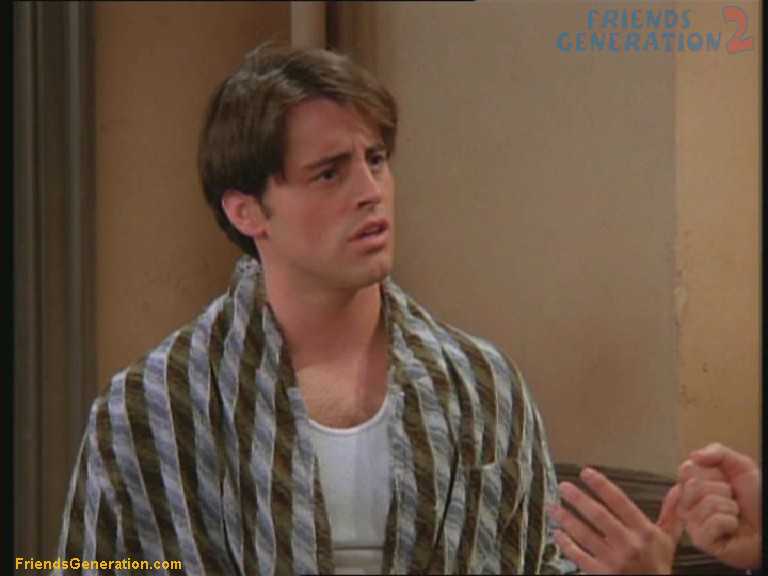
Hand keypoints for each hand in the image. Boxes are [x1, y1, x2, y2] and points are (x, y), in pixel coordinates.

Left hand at [548, 467, 681, 573]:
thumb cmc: (657, 566)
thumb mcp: (667, 540)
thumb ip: (670, 514)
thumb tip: (678, 489)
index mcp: (644, 532)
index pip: (620, 502)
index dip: (602, 486)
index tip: (586, 472)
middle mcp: (629, 544)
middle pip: (599, 516)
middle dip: (579, 499)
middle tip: (563, 487)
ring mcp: (614, 561)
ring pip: (585, 535)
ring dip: (566, 519)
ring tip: (554, 507)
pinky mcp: (601, 575)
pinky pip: (579, 556)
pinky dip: (566, 544)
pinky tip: (557, 534)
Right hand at [678, 443, 760, 569]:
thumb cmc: (757, 499)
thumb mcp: (740, 466)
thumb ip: (717, 452)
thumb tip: (693, 455)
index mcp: (693, 484)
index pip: (686, 469)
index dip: (709, 473)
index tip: (722, 479)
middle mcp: (689, 503)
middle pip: (692, 486)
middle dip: (721, 490)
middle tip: (731, 498)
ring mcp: (692, 522)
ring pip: (704, 504)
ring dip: (728, 507)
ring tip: (734, 513)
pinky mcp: (701, 540)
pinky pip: (711, 523)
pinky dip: (728, 522)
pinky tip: (732, 526)